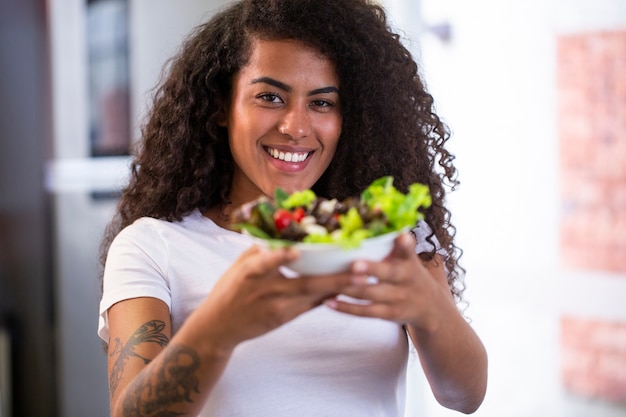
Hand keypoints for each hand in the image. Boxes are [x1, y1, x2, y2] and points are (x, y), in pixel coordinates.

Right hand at [196, 244, 353, 349]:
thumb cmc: (230, 289)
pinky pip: (309, 306)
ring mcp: (276, 308)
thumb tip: (285, 229)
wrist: (219, 327)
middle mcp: (266, 291)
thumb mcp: (239, 265)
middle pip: (303, 285)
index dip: (280, 256)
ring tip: (364, 280)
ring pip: (313, 298)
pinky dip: (328, 297)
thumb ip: (262, 249)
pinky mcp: (282, 319)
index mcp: (251, 273)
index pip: (265, 263)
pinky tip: (347, 290)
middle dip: (334, 278)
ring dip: (339, 288)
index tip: (297, 250)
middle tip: (360, 269)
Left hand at [324, 232, 455, 330]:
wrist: (431, 308)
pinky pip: (365, 311)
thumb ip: (392, 239)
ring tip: (331, 282)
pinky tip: (328, 301)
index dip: (406, 244)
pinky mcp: (389, 314)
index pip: (409, 251)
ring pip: (371, 293)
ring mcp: (397, 298)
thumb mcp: (408, 257)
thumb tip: (374, 206)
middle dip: (372, 269)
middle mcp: (405, 279)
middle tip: (355, 264)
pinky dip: (346, 307)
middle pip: (388, 274)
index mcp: (409, 261)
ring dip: (350, 288)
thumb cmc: (410, 274)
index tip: (402, 236)